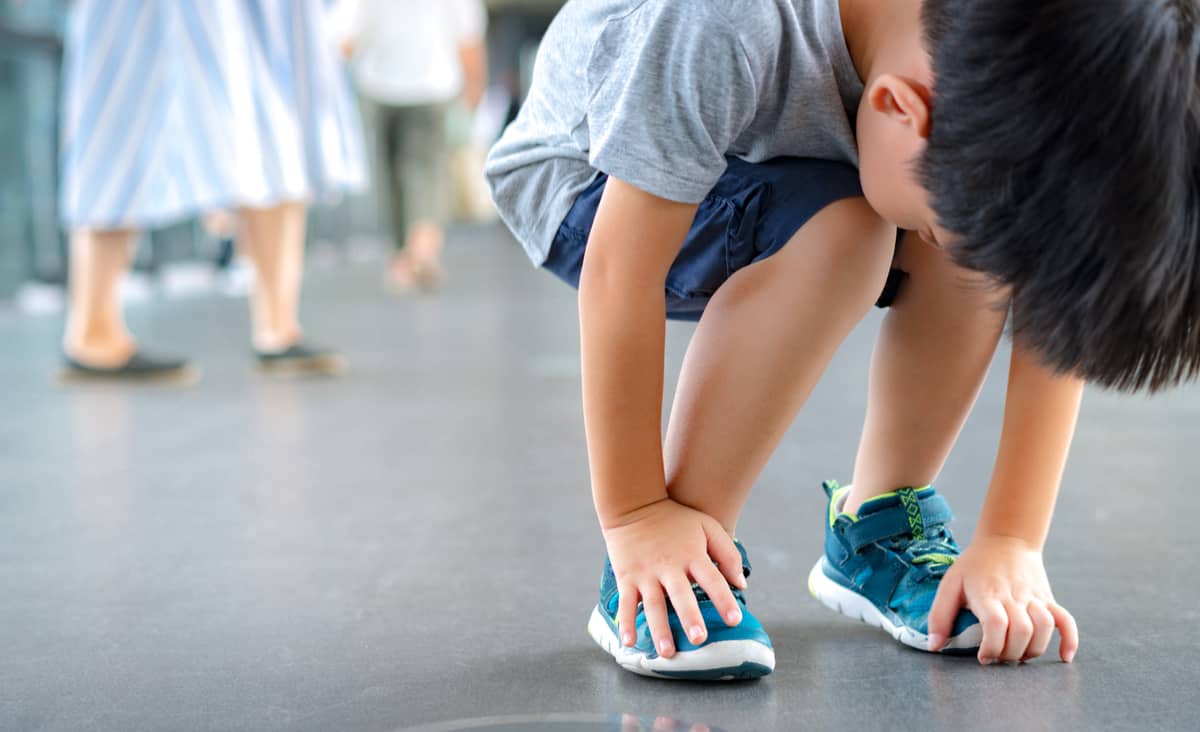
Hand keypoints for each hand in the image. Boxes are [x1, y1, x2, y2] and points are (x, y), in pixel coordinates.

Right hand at [602, 498, 746, 658]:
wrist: (633, 505)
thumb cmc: (675, 517)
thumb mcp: (706, 525)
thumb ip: (727, 553)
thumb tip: (741, 585)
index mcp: (691, 554)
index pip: (711, 579)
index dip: (723, 599)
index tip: (734, 620)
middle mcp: (668, 566)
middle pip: (680, 595)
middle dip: (689, 617)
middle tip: (698, 639)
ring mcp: (645, 573)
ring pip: (652, 605)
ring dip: (659, 628)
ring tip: (667, 652)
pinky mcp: (627, 577)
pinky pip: (626, 603)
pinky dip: (626, 623)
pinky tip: (630, 642)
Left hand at [929, 534, 1077, 663]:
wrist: (1006, 540)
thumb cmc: (974, 565)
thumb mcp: (950, 584)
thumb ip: (940, 615)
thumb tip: (934, 646)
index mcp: (987, 593)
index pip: (997, 624)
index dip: (992, 646)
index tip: (983, 656)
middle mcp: (1013, 596)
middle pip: (1021, 631)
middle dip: (1010, 653)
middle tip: (997, 656)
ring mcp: (1034, 598)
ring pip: (1044, 628)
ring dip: (1033, 650)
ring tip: (1018, 655)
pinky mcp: (1048, 599)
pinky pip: (1066, 620)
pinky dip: (1070, 640)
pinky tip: (1065, 657)